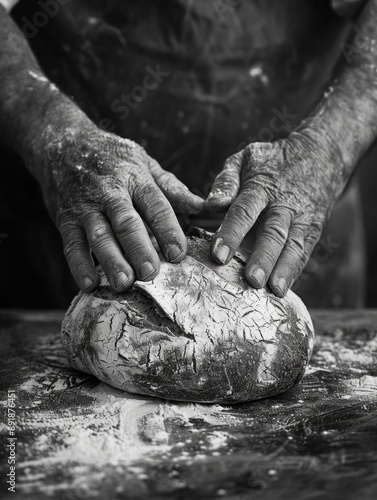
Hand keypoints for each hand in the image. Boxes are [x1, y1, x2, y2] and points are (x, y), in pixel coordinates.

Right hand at [29, 120, 203, 292]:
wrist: (63, 143)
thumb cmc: (113, 158)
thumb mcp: (144, 164)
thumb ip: (172, 188)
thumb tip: (203, 207)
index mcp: (135, 178)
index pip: (154, 204)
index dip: (167, 229)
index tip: (179, 253)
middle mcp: (110, 192)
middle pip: (126, 222)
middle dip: (138, 248)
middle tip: (150, 272)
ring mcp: (85, 206)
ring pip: (98, 235)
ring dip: (111, 260)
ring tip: (123, 283)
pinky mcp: (65, 219)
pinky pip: (71, 244)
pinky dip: (78, 265)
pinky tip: (89, 284)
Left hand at [205, 132, 345, 296]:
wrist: (320, 156)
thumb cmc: (270, 163)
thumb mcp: (245, 160)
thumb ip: (226, 181)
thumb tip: (212, 204)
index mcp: (261, 187)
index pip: (244, 211)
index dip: (231, 233)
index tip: (218, 255)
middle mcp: (283, 205)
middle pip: (273, 233)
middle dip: (262, 257)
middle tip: (251, 280)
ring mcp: (302, 219)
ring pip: (293, 246)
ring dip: (283, 269)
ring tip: (273, 291)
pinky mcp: (314, 230)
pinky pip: (304, 252)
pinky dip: (294, 271)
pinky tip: (282, 290)